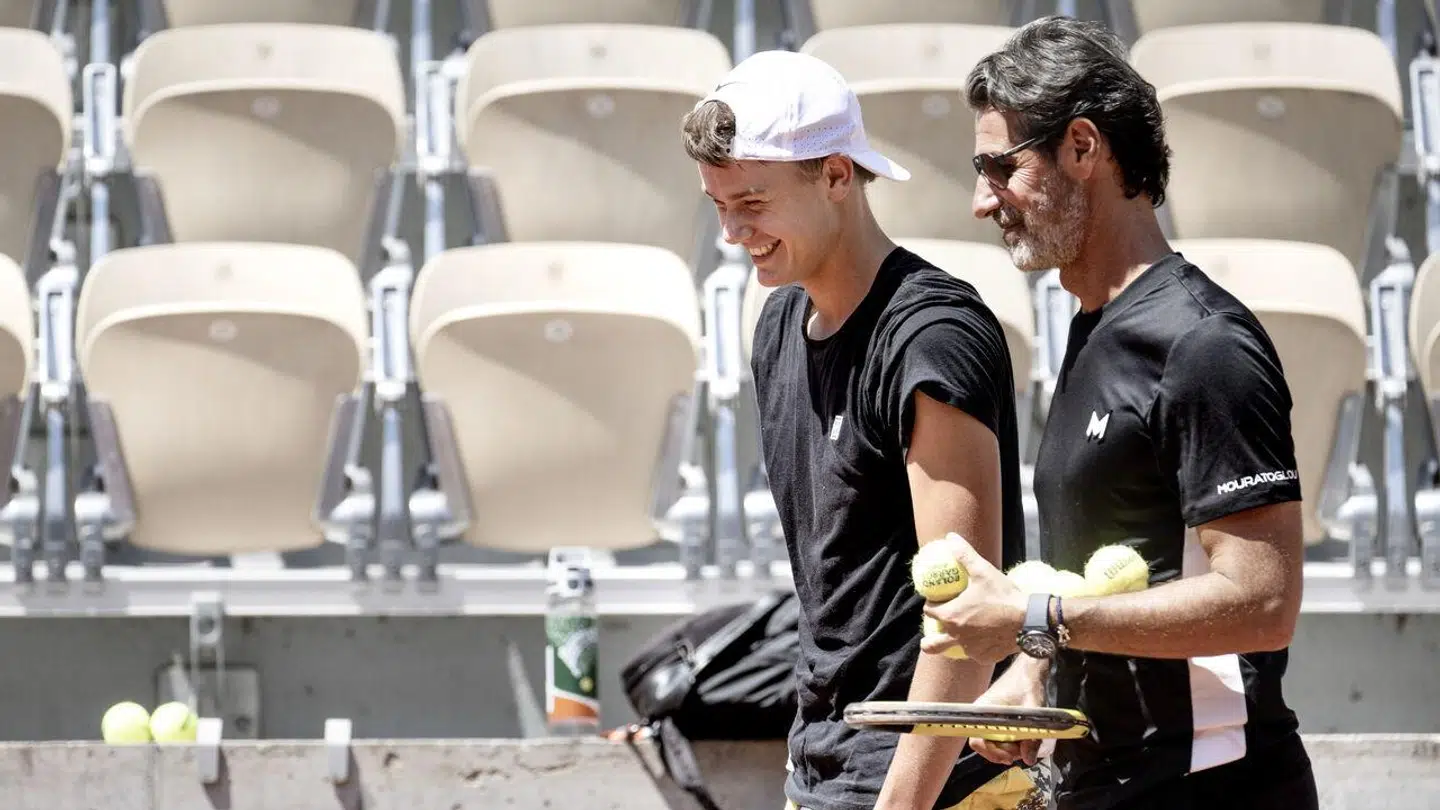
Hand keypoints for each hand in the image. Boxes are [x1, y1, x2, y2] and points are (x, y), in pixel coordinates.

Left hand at [919, 534, 1026, 664]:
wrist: (1030, 621)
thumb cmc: (1004, 596)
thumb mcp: (982, 571)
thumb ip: (964, 554)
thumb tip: (950, 537)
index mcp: (951, 615)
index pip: (929, 611)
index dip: (931, 605)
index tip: (939, 600)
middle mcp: (956, 636)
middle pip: (933, 643)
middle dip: (930, 639)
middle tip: (933, 632)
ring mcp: (971, 649)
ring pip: (956, 648)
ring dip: (956, 642)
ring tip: (963, 635)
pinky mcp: (986, 656)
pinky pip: (976, 653)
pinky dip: (977, 647)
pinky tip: (986, 639)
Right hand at [966, 658, 1048, 766]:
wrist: (1029, 670)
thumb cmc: (1027, 685)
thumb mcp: (1033, 713)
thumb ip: (1032, 737)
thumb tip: (1028, 759)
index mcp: (984, 711)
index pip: (977, 740)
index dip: (991, 753)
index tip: (1009, 757)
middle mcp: (982, 716)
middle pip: (985, 745)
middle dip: (1004, 752)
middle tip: (1022, 752)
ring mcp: (989, 717)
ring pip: (994, 742)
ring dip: (1010, 748)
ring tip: (1026, 744)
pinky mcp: (996, 719)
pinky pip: (999, 736)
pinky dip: (1011, 741)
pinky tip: (1023, 739)